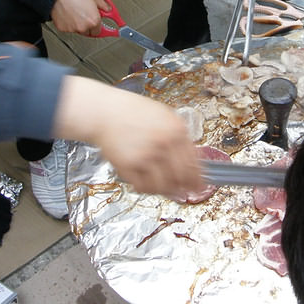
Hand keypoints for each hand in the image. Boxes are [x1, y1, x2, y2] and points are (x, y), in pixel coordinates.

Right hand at [50, 0, 108, 35]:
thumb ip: (103, 5)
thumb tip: (107, 9)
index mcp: (94, 21)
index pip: (99, 31)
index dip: (97, 25)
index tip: (97, 24)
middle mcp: (84, 27)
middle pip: (88, 32)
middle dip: (88, 25)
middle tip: (85, 15)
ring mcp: (73, 29)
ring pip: (78, 30)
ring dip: (78, 24)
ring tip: (75, 12)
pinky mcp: (63, 28)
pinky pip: (68, 28)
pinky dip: (69, 23)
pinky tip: (69, 14)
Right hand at [53, 76, 201, 197]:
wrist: (105, 111)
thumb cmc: (133, 113)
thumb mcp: (163, 116)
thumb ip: (178, 137)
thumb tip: (193, 161)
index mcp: (176, 130)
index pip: (194, 163)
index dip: (197, 179)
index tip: (198, 187)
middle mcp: (164, 143)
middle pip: (181, 178)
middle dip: (181, 188)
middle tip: (179, 193)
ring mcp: (146, 154)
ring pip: (162, 186)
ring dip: (161, 190)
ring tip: (155, 185)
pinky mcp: (129, 164)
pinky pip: (143, 187)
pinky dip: (144, 189)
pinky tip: (141, 182)